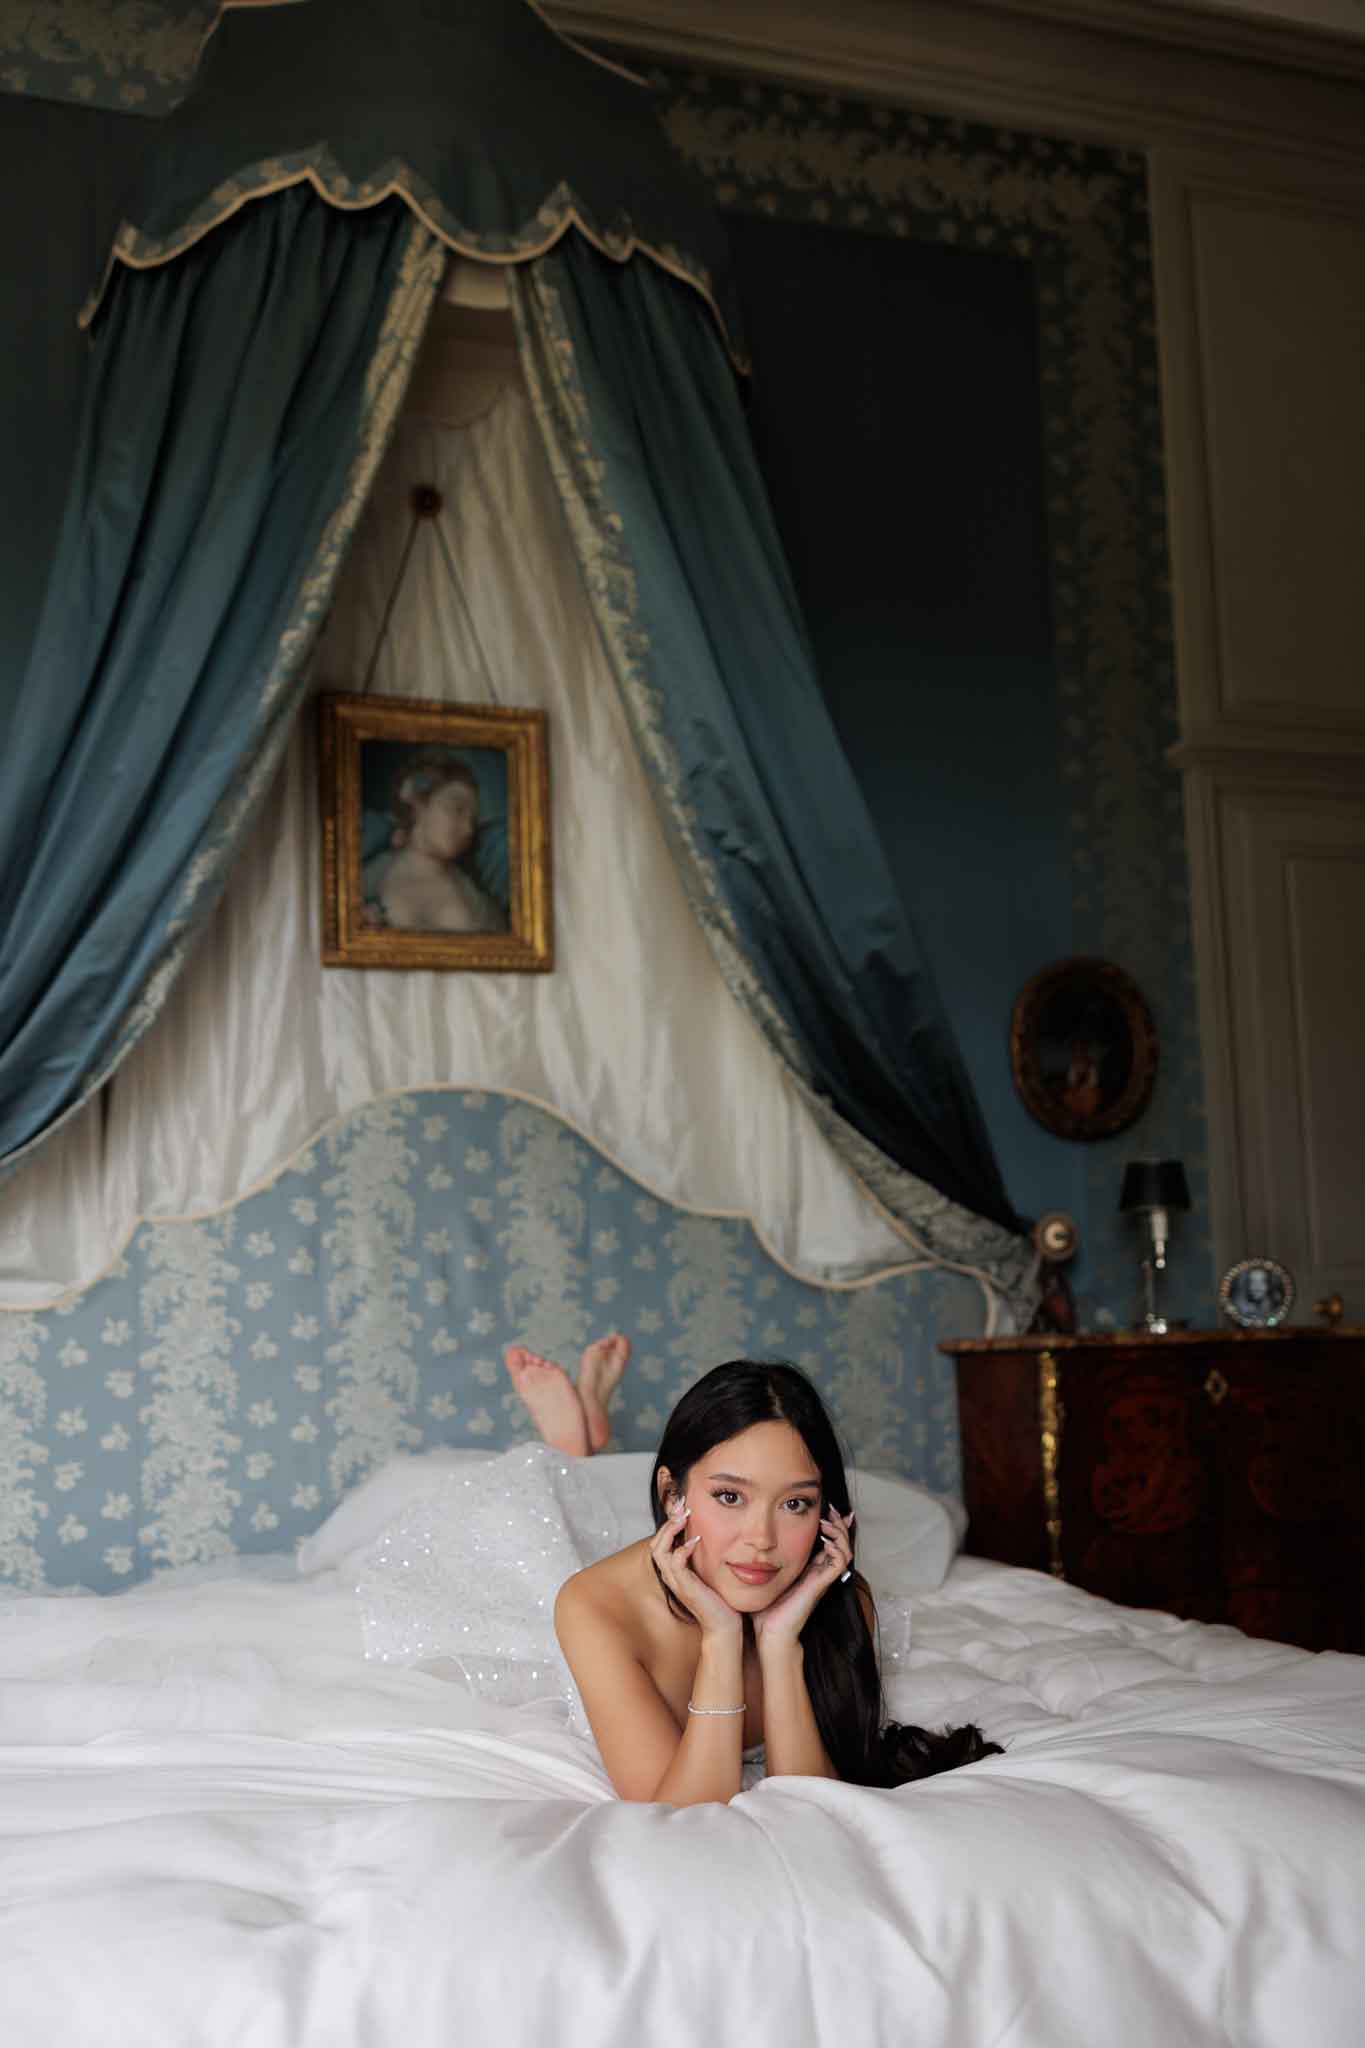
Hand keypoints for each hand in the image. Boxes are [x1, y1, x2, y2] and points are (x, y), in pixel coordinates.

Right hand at [649, 1502, 740, 1641]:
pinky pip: (675, 1564)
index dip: (669, 1522)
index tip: (682, 1505)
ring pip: (659, 1550)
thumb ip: (706, 1554)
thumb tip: (710, 1533)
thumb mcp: (709, 1571)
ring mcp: (676, 1582)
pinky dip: (682, 1550)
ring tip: (683, 1517)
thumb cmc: (720, 1598)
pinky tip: (695, 1540)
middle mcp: (671, 1575)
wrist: (725, 1625)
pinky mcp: (685, 1588)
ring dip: (670, 1531)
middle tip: (680, 1505)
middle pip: (656, 1543)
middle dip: (667, 1521)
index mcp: (675, 1571)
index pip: (662, 1542)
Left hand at [752, 1508, 854, 1652]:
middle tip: (830, 1509)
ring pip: (845, 1549)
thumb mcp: (762, 1575)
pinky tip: (825, 1539)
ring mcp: (822, 1578)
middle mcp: (819, 1572)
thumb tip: (749, 1542)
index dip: (830, 1524)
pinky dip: (837, 1548)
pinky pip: (840, 1563)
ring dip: (839, 1532)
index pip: (827, 1541)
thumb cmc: (765, 1608)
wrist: (770, 1633)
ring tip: (827, 1520)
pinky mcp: (822, 1584)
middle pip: (841, 1542)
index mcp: (808, 1568)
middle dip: (837, 1522)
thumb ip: (760, 1559)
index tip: (824, 1507)